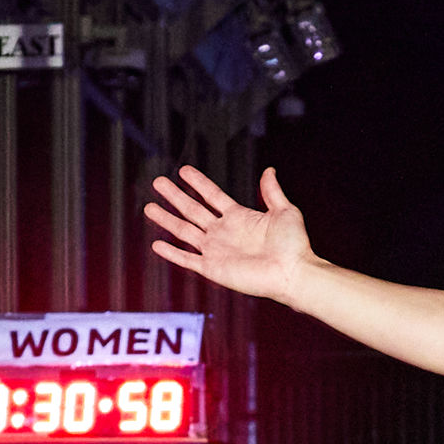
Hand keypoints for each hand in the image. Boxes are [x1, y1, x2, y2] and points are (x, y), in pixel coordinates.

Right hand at [148, 165, 314, 304]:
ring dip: (166, 219)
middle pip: (192, 210)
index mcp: (240, 217)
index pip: (212, 195)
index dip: (198, 182)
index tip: (183, 170)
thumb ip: (272, 191)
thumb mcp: (285, 211)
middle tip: (158, 181)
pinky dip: (172, 253)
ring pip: (184, 231)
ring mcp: (216, 250)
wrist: (293, 273)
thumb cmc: (294, 245)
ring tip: (149, 207)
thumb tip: (269, 170)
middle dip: (175, 196)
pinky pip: (187, 259)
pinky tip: (157, 244)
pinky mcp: (213, 268)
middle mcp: (224, 232)